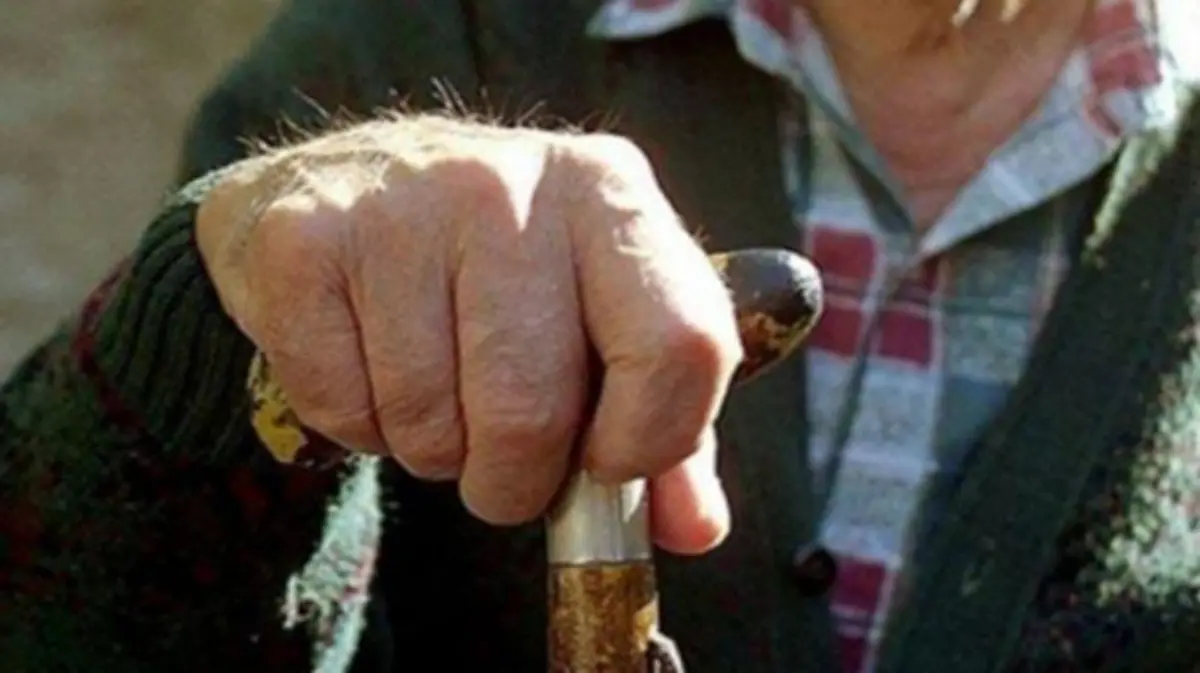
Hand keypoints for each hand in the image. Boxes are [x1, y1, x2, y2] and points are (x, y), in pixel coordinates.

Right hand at [196, 117, 743, 553]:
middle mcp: (509, 185)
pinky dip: (359, 427)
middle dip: (514, 479)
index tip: (607, 461)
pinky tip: (367, 362)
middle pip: (532, 412)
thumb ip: (660, 416)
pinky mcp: (304, 242)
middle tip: (500, 461)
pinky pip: (343, 410)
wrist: (344, 185)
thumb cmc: (493, 270)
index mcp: (609, 193)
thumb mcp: (597, 316)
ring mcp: (400, 206)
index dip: (650, 439)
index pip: (680, 345)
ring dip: (434, 450)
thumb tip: (696, 528)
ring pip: (429, 423)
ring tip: (430, 388)